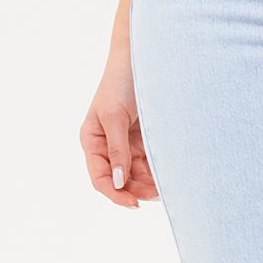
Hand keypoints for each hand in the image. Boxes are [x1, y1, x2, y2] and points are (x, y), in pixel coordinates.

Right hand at [80, 50, 160, 209]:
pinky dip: (157, 170)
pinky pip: (149, 162)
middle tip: (159, 194)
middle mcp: (107, 146)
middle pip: (121, 180)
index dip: (115, 194)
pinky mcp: (143, 138)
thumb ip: (117, 150)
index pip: (100, 178)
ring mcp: (126, 143)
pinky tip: (170, 173)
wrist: (141, 58)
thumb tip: (119, 182)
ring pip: (137, 174)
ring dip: (149, 183)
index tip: (134, 204)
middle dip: (137, 190)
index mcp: (92, 141)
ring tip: (166, 186)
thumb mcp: (115, 116)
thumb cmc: (120, 82)